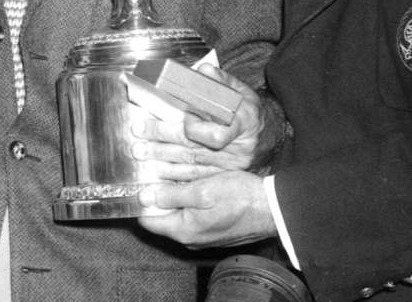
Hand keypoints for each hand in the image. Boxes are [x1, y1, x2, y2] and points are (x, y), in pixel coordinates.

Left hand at [130, 64, 280, 180]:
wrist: (267, 137)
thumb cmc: (250, 112)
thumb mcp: (242, 92)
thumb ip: (222, 82)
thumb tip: (203, 70)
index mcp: (243, 124)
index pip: (218, 134)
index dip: (196, 129)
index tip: (183, 119)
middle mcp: (237, 149)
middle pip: (195, 146)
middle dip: (164, 139)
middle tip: (140, 132)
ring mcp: (229, 166)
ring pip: (192, 163)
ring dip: (163, 158)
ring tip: (140, 151)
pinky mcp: (222, 176)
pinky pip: (195, 177)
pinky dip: (174, 175)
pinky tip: (156, 171)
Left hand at [137, 170, 275, 247]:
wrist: (272, 208)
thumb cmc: (240, 197)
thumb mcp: (202, 190)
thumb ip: (171, 195)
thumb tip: (144, 197)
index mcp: (184, 231)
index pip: (147, 220)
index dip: (141, 201)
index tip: (139, 181)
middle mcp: (191, 239)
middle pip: (162, 218)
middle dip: (158, 197)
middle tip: (157, 172)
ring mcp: (203, 236)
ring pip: (179, 216)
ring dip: (175, 198)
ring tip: (177, 176)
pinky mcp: (214, 231)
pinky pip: (194, 217)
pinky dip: (191, 203)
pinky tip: (197, 187)